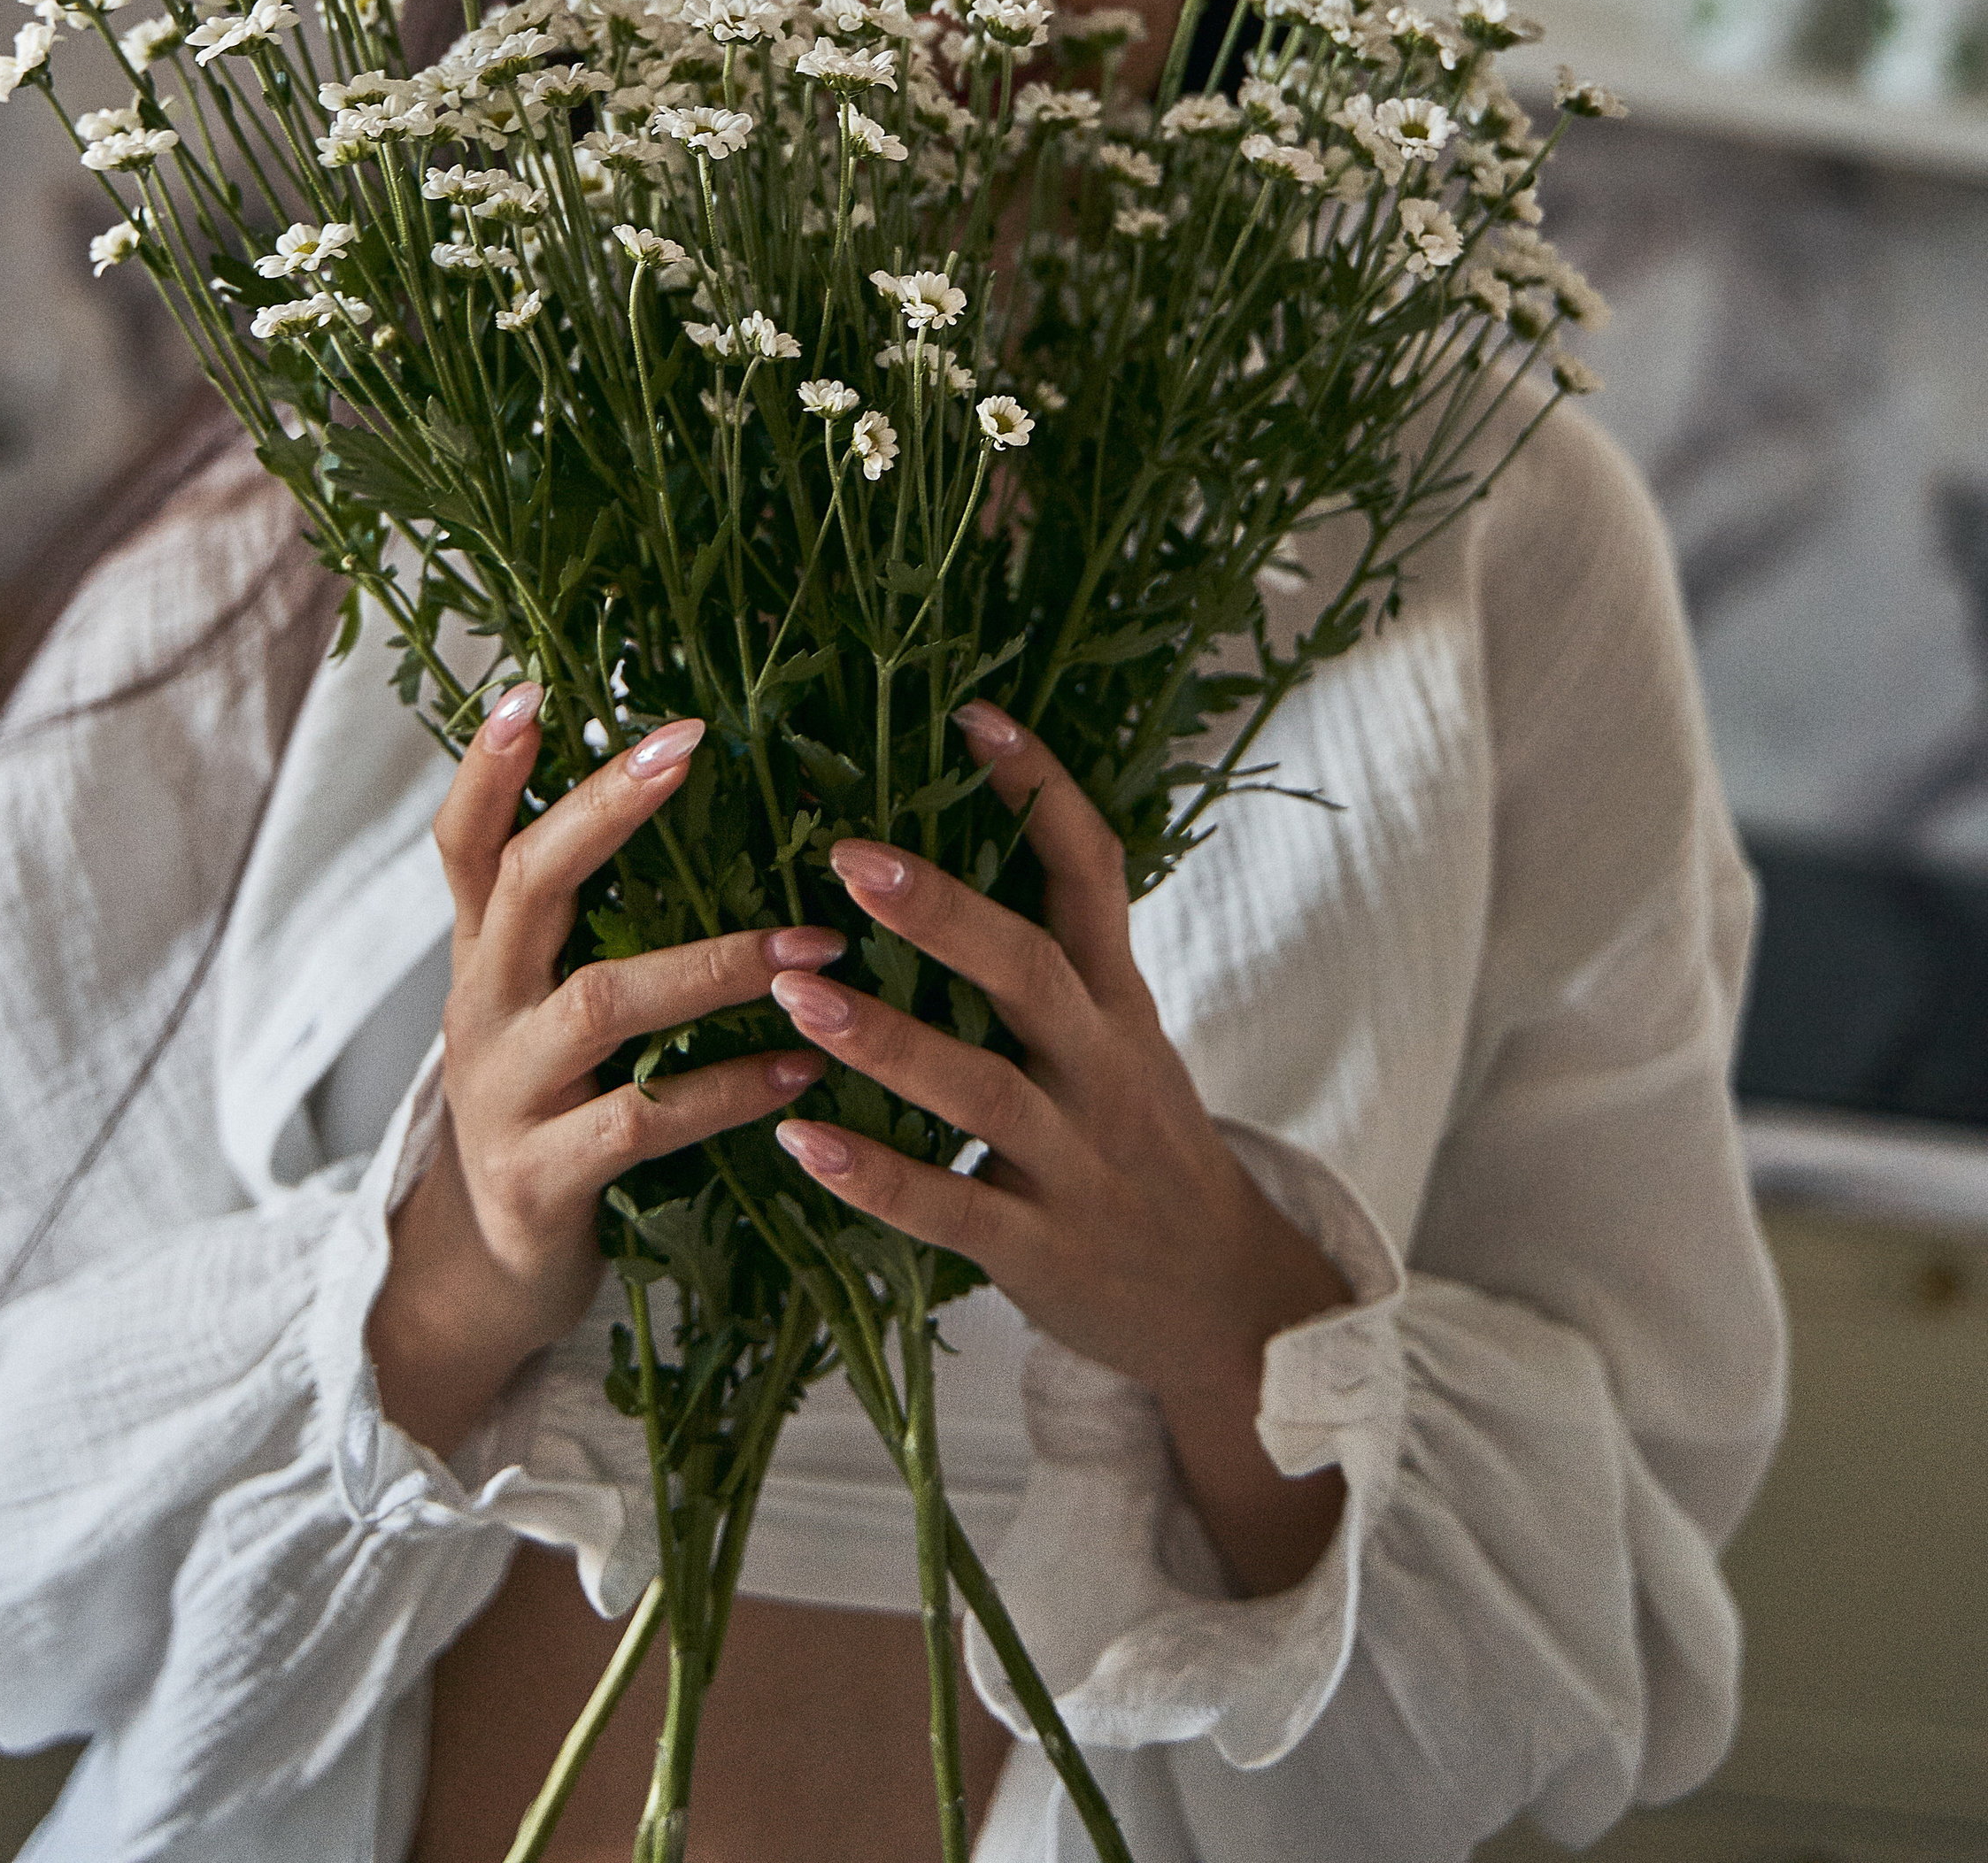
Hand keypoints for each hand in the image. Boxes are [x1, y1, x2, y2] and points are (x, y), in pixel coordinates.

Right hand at [367, 685, 839, 1460]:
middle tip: (687, 745)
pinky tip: (805, 1068)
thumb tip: (688, 784)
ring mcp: (505, 1096)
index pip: (463, 841)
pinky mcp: (541, 1181)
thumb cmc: (550, 1102)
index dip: (488, 766)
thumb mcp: (544, 1001)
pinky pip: (643, 1122)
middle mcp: (481, 1008)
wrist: (485, 1274)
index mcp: (482, 954)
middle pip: (528, 885)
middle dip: (604, 809)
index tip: (532, 685)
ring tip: (813, 939)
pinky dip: (729, 1089)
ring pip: (602, 1003)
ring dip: (714, 963)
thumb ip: (589, 914)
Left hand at [769, 703, 1350, 1595]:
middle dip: (941, 912)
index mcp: (1118, 1000)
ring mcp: (1073, 1162)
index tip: (975, 714)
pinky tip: (801, 1140)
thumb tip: (948, 842)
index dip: (1041, 791)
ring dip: (884, 1040)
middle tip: (846, 857)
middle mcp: (1101, 1067)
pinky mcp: (1039, 1249)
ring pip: (980, 1091)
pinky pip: (950, 1210)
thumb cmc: (1141, 1140)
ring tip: (790, 993)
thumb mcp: (1122, 1033)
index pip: (1093, 873)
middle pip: (1030, 972)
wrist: (1225, 1300)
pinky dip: (876, 1175)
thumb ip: (1055, 955)